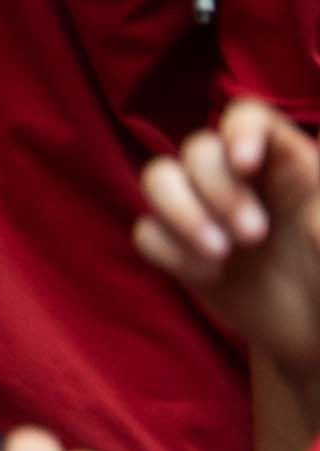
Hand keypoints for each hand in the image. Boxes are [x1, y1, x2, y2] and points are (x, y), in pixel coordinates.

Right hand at [134, 98, 319, 391]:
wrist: (313, 334)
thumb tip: (312, 222)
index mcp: (284, 164)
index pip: (248, 116)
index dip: (239, 128)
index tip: (245, 163)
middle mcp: (237, 179)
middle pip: (198, 148)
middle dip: (217, 191)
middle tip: (254, 237)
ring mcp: (202, 211)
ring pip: (157, 177)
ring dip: (180, 214)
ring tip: (219, 255)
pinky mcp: (177, 247)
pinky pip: (146, 232)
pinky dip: (170, 253)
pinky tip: (208, 276)